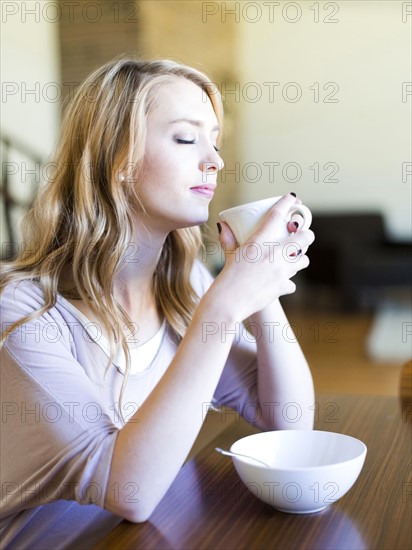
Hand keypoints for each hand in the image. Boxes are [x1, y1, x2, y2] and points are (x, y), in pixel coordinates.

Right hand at [215, 194, 314, 319]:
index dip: (287, 203)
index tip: (293, 198)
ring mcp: (281, 271)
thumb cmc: (226, 279)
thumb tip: (223, 225)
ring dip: (299, 259)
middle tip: (303, 236)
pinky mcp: (283, 286)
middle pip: (304, 238)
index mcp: (258, 243)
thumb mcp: (229, 256)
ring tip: (292, 260)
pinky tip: (278, 283)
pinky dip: (287, 282)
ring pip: (304, 260)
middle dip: (307, 236)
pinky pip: (292, 282)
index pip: (276, 216)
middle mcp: (273, 254)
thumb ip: (229, 240)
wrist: (228, 303)